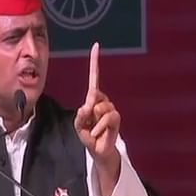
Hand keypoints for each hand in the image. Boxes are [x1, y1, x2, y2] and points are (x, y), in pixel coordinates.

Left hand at [74, 42, 120, 170]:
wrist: (98, 150)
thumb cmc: (88, 135)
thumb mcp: (78, 125)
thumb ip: (80, 115)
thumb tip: (87, 106)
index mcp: (93, 99)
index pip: (95, 78)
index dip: (95, 62)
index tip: (97, 45)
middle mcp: (103, 101)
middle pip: (93, 96)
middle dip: (87, 112)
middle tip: (88, 124)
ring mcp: (111, 109)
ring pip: (100, 108)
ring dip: (93, 123)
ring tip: (94, 130)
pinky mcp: (116, 119)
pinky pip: (107, 118)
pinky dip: (99, 127)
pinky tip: (98, 133)